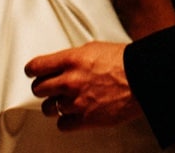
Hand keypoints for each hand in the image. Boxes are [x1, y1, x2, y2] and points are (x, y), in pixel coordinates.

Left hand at [25, 42, 142, 130]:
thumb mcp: (93, 49)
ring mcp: (76, 102)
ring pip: (48, 108)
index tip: (32, 73)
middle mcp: (70, 81)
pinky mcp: (85, 119)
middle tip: (48, 87)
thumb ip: (72, 58)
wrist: (142, 79)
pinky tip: (73, 114)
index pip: (36, 67)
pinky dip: (66, 121)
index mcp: (71, 60)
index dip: (32, 70)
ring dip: (54, 105)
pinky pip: (62, 125)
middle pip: (38, 89)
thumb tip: (61, 64)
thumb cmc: (123, 62)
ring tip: (64, 101)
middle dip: (42, 88)